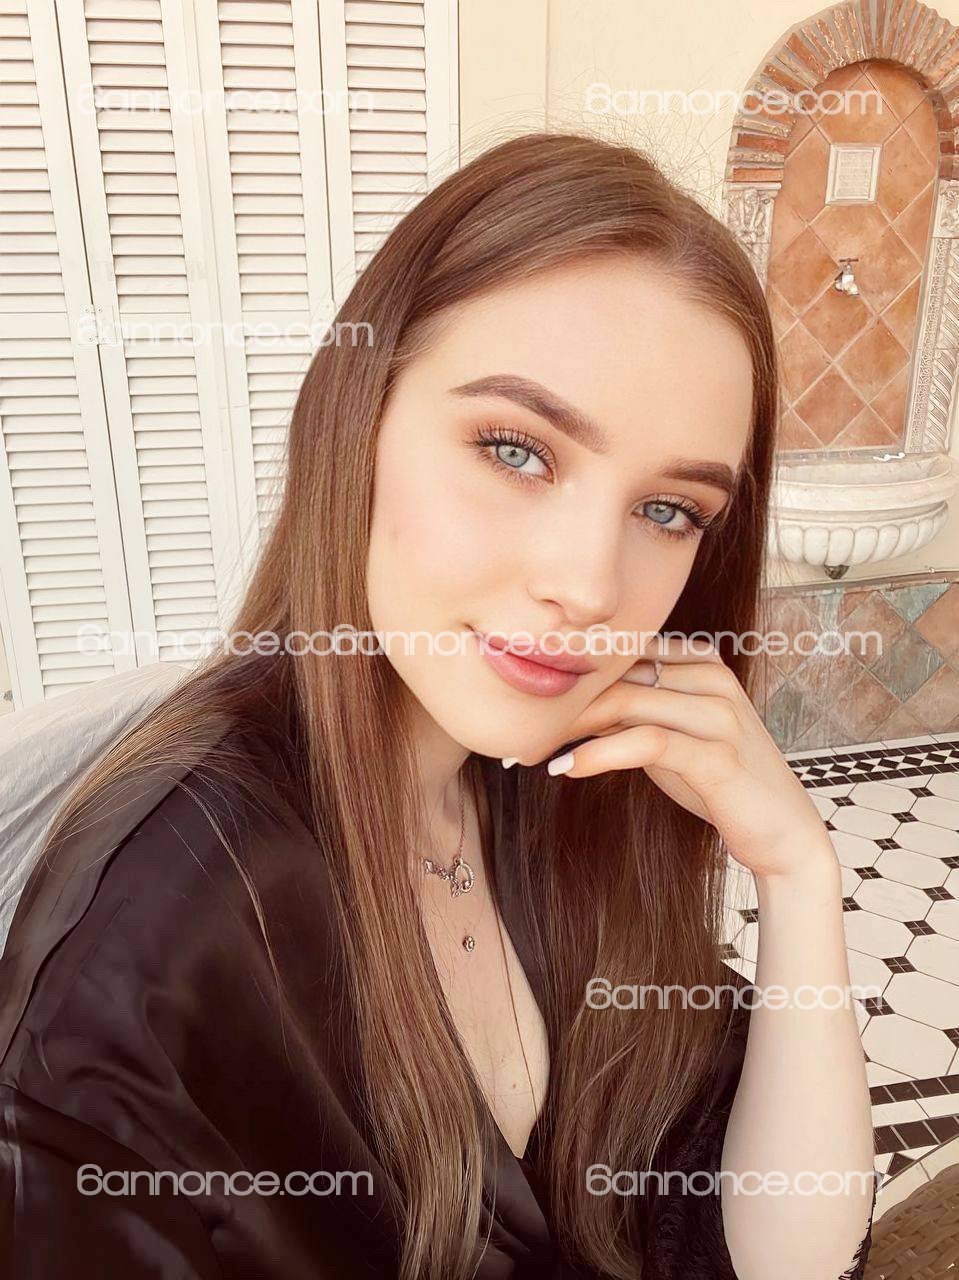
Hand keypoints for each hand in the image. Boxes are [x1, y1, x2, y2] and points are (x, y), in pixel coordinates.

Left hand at [533, 636, 837, 882]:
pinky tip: (569, 768)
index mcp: (701, 660)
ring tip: (534, 752)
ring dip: (572, 728)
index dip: (573, 673)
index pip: (622, 653)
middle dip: (564, 703)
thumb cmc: (719, 782)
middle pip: (619, 674)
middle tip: (519, 731)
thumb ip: (632, 710)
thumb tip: (567, 705)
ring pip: (627, 702)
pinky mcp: (718, 754)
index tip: (528, 702)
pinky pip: (645, 742)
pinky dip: (599, 753)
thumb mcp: (671, 736)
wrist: (782, 831)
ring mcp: (719, 713)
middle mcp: (712, 677)